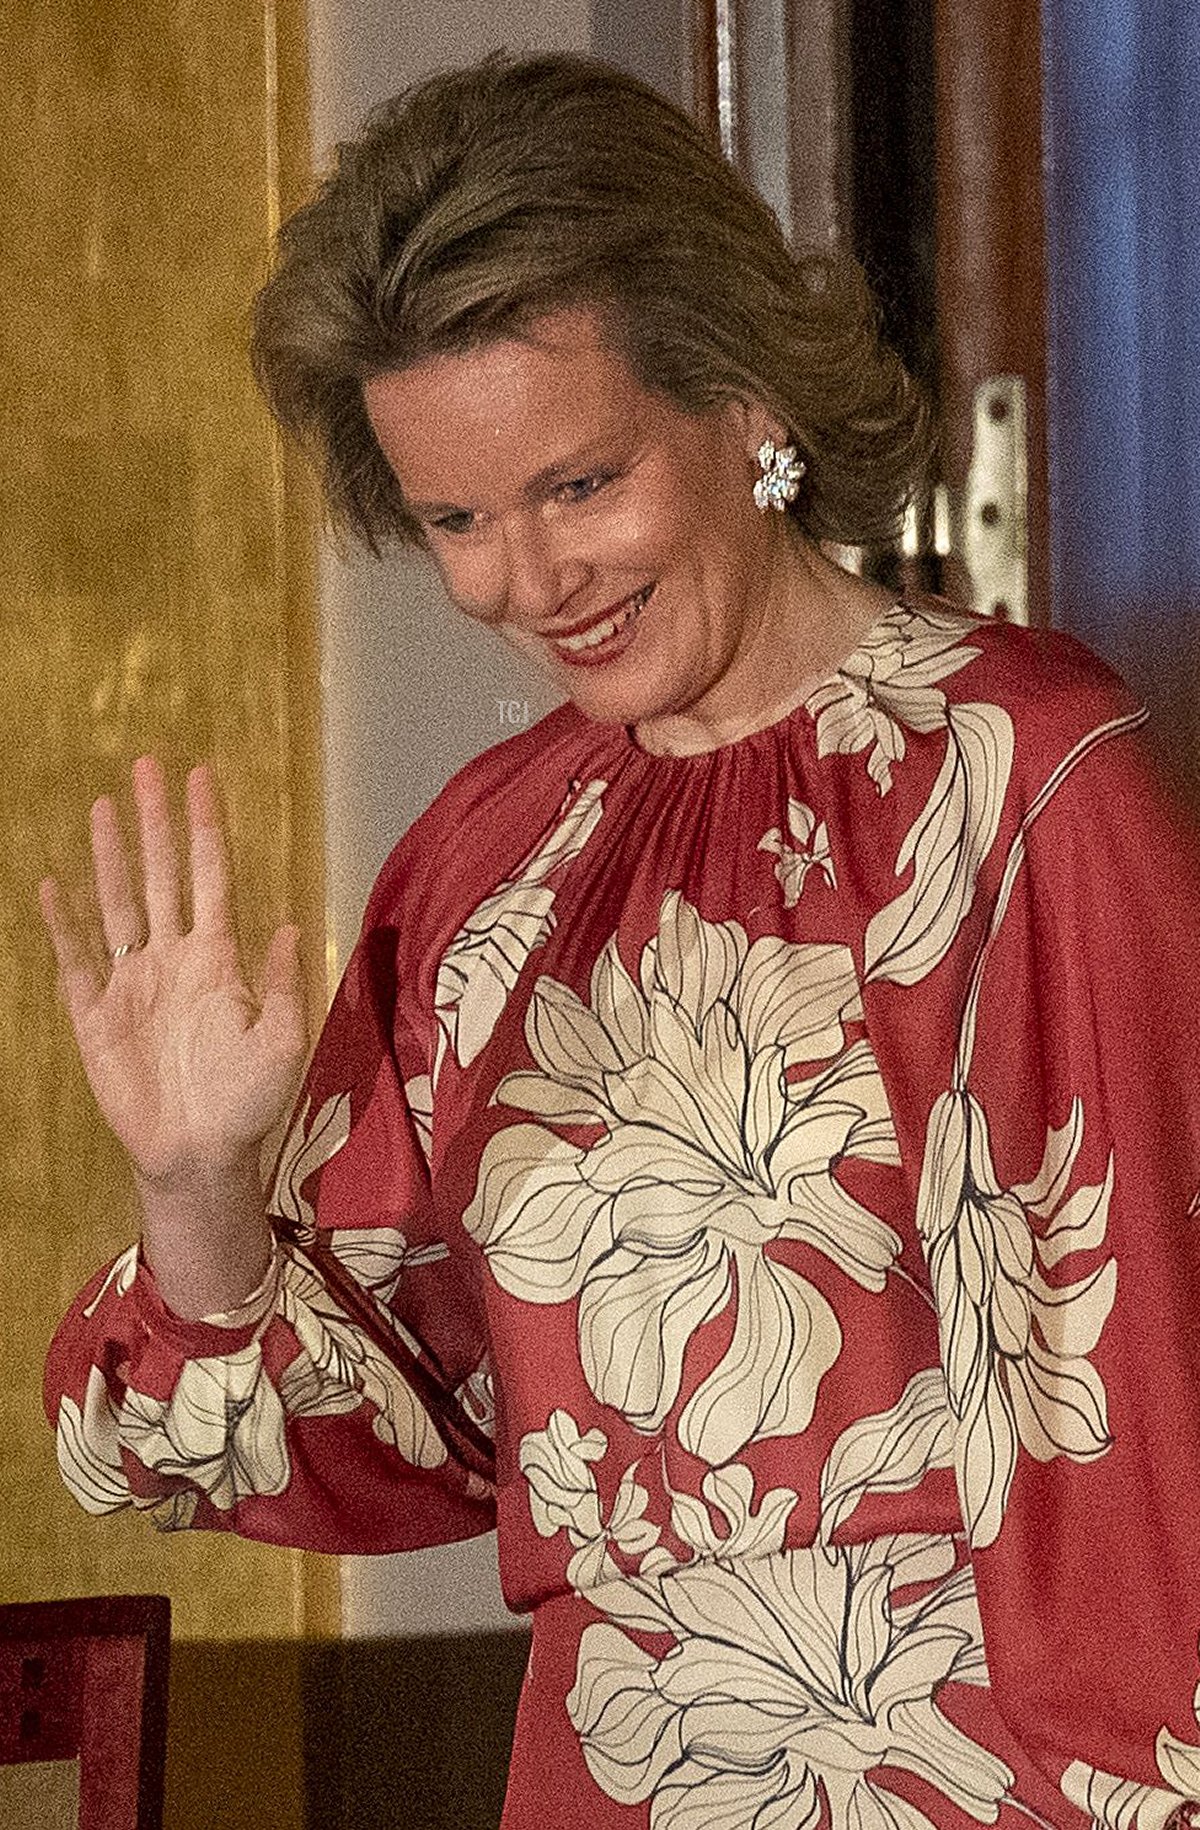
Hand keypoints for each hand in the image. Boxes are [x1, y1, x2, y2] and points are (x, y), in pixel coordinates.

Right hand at [39, 756, 307, 1191]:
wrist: (198, 1156)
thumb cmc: (248, 1104)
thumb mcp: (283, 1044)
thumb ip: (285, 987)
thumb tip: (289, 926)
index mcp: (218, 959)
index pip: (209, 876)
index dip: (204, 828)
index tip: (200, 777)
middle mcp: (173, 959)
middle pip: (159, 875)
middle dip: (154, 822)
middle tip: (146, 766)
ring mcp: (132, 983)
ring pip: (118, 904)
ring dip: (110, 857)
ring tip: (103, 808)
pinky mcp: (96, 1015)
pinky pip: (76, 960)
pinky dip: (64, 924)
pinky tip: (53, 885)